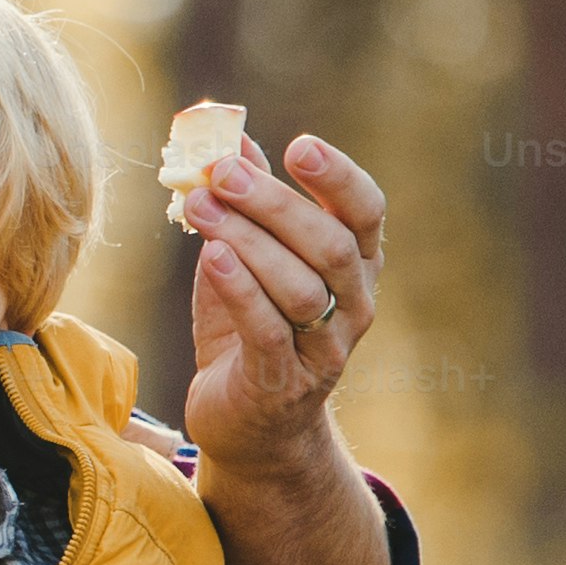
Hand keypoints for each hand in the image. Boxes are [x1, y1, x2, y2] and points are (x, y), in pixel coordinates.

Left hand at [180, 131, 385, 470]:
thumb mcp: (246, 259)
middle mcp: (353, 305)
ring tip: (199, 206)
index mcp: (355, 266)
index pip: (365, 212)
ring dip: (247, 240)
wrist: (247, 425)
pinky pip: (267, 329)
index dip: (338, 177)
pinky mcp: (283, 382)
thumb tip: (228, 139)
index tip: (299, 146)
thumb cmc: (249, 329)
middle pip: (329, 244)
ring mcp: (324, 348)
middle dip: (275, 203)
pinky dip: (240, 289)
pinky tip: (212, 256)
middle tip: (224, 172)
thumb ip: (244, 204)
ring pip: (299, 286)